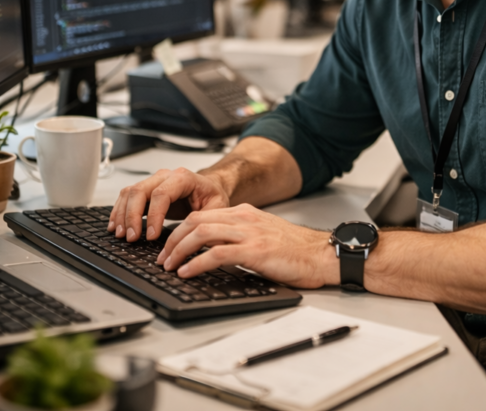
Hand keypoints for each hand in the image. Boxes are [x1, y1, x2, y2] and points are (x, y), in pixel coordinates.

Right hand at [108, 168, 229, 241]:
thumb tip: (193, 238)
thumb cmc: (212, 196)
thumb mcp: (217, 207)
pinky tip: (116, 226)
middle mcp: (165, 176)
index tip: (152, 236)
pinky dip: (119, 211)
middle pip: (140, 190)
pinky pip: (127, 197)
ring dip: (122, 214)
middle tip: (131, 238)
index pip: (162, 194)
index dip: (154, 215)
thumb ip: (205, 220)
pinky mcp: (147, 191)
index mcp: (184, 178)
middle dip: (132, 216)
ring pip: (130, 192)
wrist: (209, 187)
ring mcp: (154, 181)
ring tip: (121, 235)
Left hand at [157, 204, 338, 288]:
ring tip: (169, 266)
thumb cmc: (298, 251)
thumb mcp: (264, 237)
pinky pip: (217, 253)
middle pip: (196, 220)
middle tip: (162, 258)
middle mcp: (245, 219)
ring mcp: (250, 233)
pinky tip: (187, 272)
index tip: (168, 245)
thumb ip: (241, 239)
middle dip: (173, 239)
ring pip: (202, 233)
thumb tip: (214, 254)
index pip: (202, 215)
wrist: (323, 254)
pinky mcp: (255, 250)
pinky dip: (197, 263)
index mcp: (246, 214)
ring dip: (179, 250)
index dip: (179, 229)